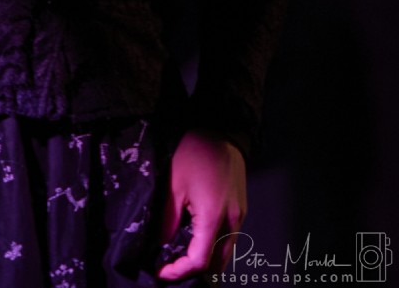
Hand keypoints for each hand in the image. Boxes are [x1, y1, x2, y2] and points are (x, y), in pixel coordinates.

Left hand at [157, 129, 246, 279]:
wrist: (222, 129)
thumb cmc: (196, 152)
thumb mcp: (174, 184)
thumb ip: (168, 220)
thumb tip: (161, 245)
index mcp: (214, 217)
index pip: (200, 262)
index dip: (179, 272)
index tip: (161, 271)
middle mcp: (231, 221)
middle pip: (216, 264)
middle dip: (193, 270)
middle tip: (170, 264)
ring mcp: (239, 216)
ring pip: (224, 253)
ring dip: (205, 259)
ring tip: (181, 253)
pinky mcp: (240, 208)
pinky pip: (229, 238)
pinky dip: (213, 246)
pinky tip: (196, 237)